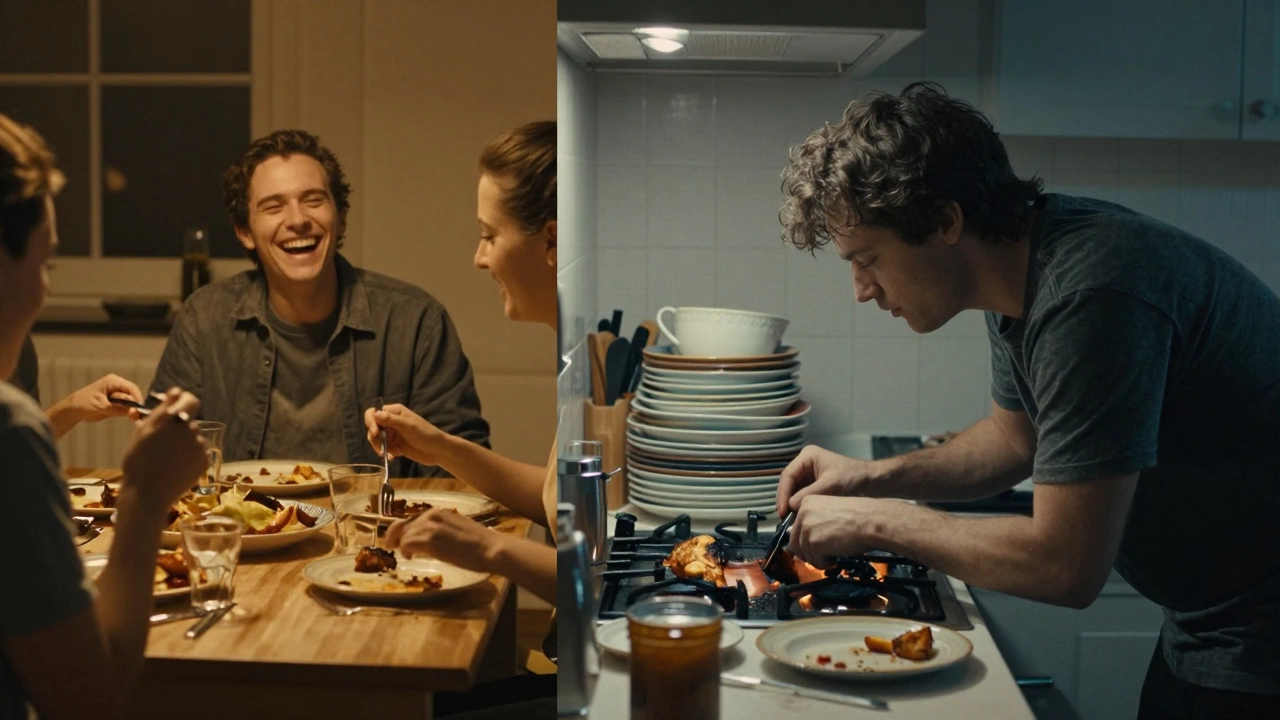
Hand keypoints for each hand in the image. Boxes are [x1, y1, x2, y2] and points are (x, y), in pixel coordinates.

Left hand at [47, 374, 142, 436]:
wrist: (73, 410)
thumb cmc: (84, 404)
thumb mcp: (101, 406)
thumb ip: (118, 409)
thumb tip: (134, 411)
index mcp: (113, 381)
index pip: (131, 388)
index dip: (138, 398)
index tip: (140, 409)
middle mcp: (117, 386)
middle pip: (132, 395)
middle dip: (134, 406)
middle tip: (134, 417)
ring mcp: (117, 394)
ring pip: (130, 402)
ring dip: (131, 410)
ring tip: (131, 418)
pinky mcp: (116, 403)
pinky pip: (126, 407)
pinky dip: (127, 413)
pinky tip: (128, 417)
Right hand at [119, 387, 206, 514]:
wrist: (147, 494)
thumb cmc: (138, 462)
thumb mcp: (142, 432)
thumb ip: (162, 409)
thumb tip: (176, 391)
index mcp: (173, 420)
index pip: (190, 400)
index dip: (184, 404)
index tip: (176, 411)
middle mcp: (190, 430)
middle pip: (189, 422)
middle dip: (179, 429)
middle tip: (162, 445)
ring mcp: (199, 446)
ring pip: (194, 438)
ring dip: (185, 444)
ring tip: (167, 459)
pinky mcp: (204, 460)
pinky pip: (199, 453)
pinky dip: (190, 457)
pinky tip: (176, 467)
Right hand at [364, 404, 447, 464]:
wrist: (438, 450)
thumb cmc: (426, 434)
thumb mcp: (409, 426)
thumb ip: (392, 420)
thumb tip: (375, 413)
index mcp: (394, 412)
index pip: (373, 413)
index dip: (371, 422)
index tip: (376, 433)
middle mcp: (391, 421)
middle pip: (372, 427)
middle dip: (375, 439)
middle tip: (381, 449)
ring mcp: (392, 434)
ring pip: (376, 439)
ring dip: (379, 448)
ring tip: (389, 455)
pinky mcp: (394, 445)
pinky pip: (383, 448)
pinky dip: (385, 453)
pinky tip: (392, 458)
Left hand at [384, 508, 495, 571]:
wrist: (490, 548)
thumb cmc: (479, 543)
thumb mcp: (457, 529)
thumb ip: (441, 530)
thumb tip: (428, 539)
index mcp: (440, 512)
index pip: (412, 518)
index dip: (403, 529)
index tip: (399, 538)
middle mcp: (432, 515)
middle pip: (403, 524)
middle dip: (396, 536)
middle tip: (393, 546)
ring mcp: (430, 527)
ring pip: (403, 534)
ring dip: (401, 544)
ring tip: (406, 554)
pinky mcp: (429, 540)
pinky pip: (407, 543)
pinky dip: (405, 550)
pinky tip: (410, 557)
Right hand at [777, 445, 879, 515]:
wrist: (874, 482)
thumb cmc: (854, 478)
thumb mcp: (831, 485)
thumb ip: (809, 494)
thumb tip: (791, 506)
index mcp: (807, 457)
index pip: (787, 476)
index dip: (782, 494)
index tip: (783, 511)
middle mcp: (805, 464)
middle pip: (788, 484)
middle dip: (786, 501)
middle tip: (784, 519)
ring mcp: (809, 475)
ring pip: (794, 491)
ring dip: (792, 505)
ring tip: (790, 521)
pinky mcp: (815, 486)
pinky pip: (802, 496)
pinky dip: (800, 506)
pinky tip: (800, 517)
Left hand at [788, 495, 906, 567]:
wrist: (871, 521)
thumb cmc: (858, 517)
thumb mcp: (829, 514)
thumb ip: (813, 524)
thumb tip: (801, 545)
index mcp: (806, 502)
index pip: (795, 529)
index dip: (807, 542)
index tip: (820, 544)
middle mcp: (802, 513)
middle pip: (795, 544)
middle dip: (810, 553)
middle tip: (826, 554)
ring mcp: (806, 528)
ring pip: (804, 554)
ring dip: (819, 558)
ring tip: (835, 552)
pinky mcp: (814, 542)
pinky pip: (815, 561)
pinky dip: (826, 563)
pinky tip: (837, 555)